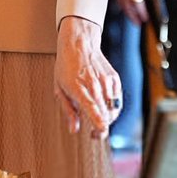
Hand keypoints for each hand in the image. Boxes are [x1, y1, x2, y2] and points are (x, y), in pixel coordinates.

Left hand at [55, 16, 121, 137]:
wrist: (79, 44)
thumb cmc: (66, 67)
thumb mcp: (59, 89)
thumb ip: (68, 110)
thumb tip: (74, 129)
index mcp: (77, 87)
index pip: (91, 106)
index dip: (97, 120)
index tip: (101, 130)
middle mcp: (93, 83)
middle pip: (104, 111)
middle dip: (101, 127)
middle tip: (94, 134)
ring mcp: (105, 80)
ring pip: (113, 108)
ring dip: (108, 119)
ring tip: (99, 120)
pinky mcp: (114, 78)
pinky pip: (117, 100)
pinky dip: (113, 108)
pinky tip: (105, 108)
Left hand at [111, 0, 154, 24]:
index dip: (123, 5)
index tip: (126, 10)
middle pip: (122, 4)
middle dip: (128, 14)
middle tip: (133, 21)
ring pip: (128, 7)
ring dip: (134, 16)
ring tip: (139, 23)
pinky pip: (137, 5)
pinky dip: (141, 13)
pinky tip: (145, 18)